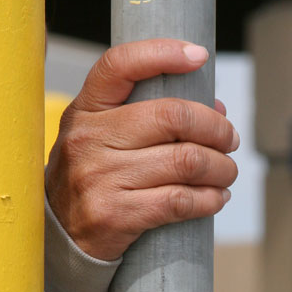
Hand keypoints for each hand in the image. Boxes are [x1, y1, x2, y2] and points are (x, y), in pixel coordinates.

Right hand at [46, 39, 238, 260]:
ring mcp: (101, 178)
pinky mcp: (116, 215)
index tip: (199, 56)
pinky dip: (209, 200)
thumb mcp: (103, 139)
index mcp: (86, 111)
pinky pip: (179, 201)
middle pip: (172, 117)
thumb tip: (217, 110)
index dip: (163, 53)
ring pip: (185, 162)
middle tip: (230, 140)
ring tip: (228, 173)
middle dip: (216, 129)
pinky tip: (217, 198)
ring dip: (221, 168)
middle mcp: (90, 139)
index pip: (120, 65)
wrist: (61, 238)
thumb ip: (149, 119)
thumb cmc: (93, 181)